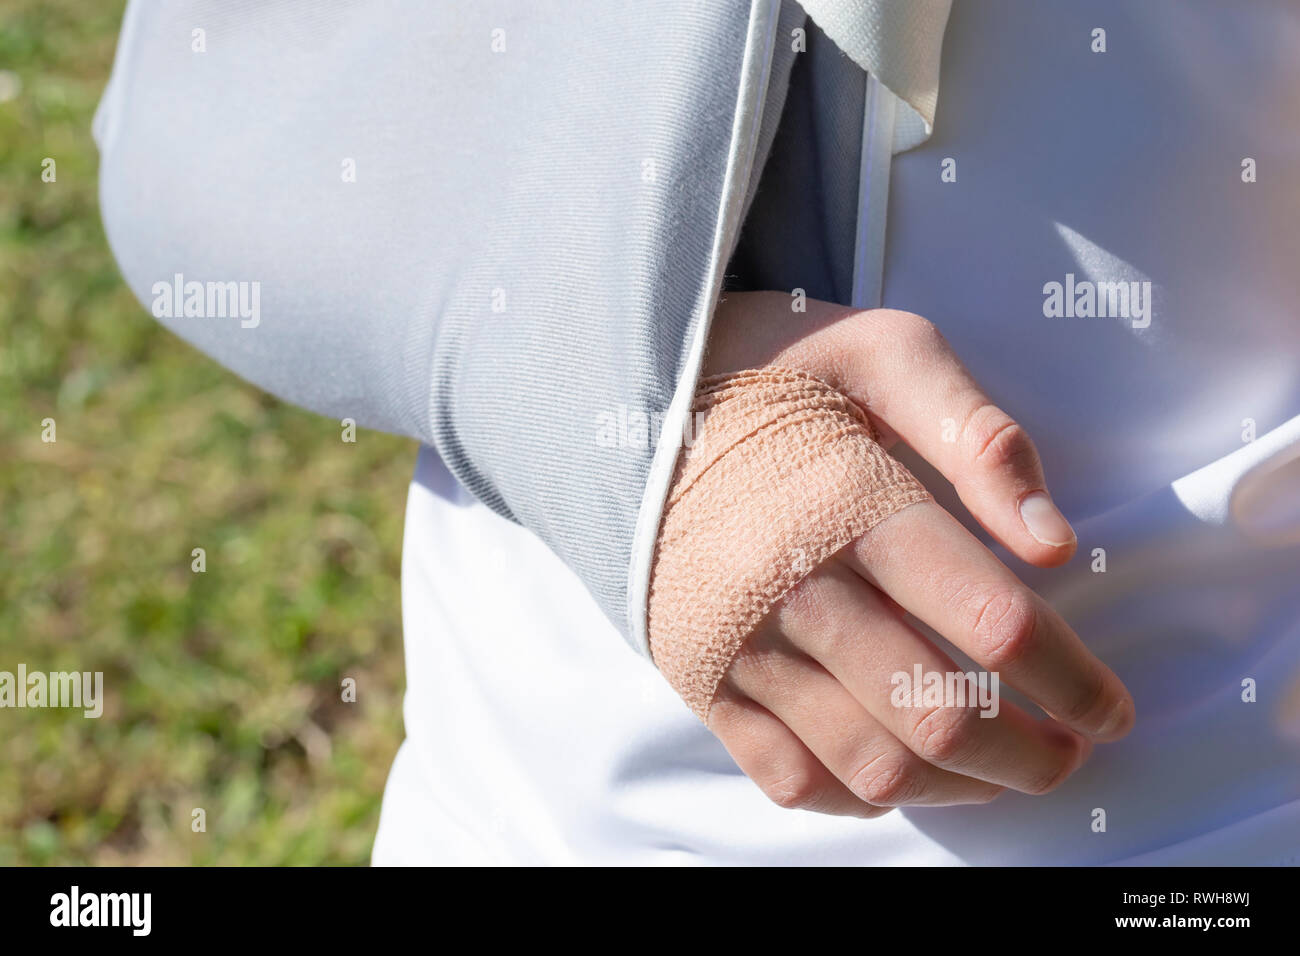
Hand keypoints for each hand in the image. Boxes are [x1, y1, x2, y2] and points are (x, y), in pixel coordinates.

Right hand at [700, 291, 1134, 815]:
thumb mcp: (884, 353)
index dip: (1073, 680)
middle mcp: (794, 588)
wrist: (622, 396)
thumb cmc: (770, 371)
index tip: (1111, 707)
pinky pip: (786, 776)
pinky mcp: (701, 677)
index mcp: (851, 503)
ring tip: (999, 773)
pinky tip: (898, 771)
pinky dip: (857, 797)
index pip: (992, 622)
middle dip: (1028, 755)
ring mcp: (740, 644)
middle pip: (936, 715)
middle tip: (1070, 752)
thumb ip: (978, 435)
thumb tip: (1053, 543)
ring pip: (868, 763)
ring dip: (956, 789)